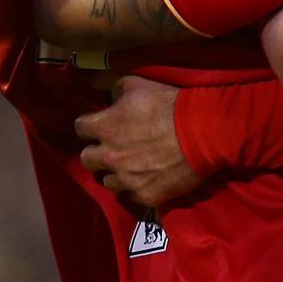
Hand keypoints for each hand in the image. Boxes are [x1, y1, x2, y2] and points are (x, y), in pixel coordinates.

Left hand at [76, 78, 202, 210]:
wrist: (202, 131)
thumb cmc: (170, 105)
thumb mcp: (139, 84)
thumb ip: (118, 89)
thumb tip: (110, 94)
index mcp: (104, 127)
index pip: (80, 128)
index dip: (90, 126)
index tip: (101, 125)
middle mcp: (109, 156)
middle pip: (86, 159)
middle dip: (96, 153)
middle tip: (112, 149)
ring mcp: (126, 179)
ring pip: (108, 182)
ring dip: (116, 174)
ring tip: (133, 167)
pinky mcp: (145, 196)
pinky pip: (132, 196)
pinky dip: (138, 188)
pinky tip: (150, 179)